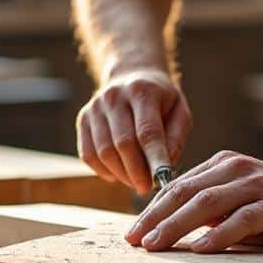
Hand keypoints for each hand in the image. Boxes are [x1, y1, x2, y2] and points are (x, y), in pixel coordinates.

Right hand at [76, 69, 191, 193]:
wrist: (131, 75)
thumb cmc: (161, 100)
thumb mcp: (179, 111)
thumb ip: (176, 138)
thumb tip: (165, 166)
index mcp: (142, 91)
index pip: (147, 131)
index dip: (154, 159)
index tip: (162, 181)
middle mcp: (114, 96)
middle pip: (123, 143)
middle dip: (136, 172)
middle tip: (147, 187)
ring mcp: (95, 107)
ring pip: (104, 152)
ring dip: (121, 174)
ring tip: (135, 180)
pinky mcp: (83, 119)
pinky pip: (88, 154)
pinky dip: (103, 171)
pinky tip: (118, 173)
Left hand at [125, 150, 262, 252]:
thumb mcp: (241, 202)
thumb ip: (211, 208)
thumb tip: (170, 227)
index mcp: (224, 164)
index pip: (179, 186)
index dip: (152, 209)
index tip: (132, 233)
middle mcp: (238, 169)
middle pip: (186, 192)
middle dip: (156, 217)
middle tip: (134, 240)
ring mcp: (257, 185)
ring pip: (207, 203)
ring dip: (177, 225)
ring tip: (156, 244)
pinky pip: (242, 219)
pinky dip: (219, 235)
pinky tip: (200, 249)